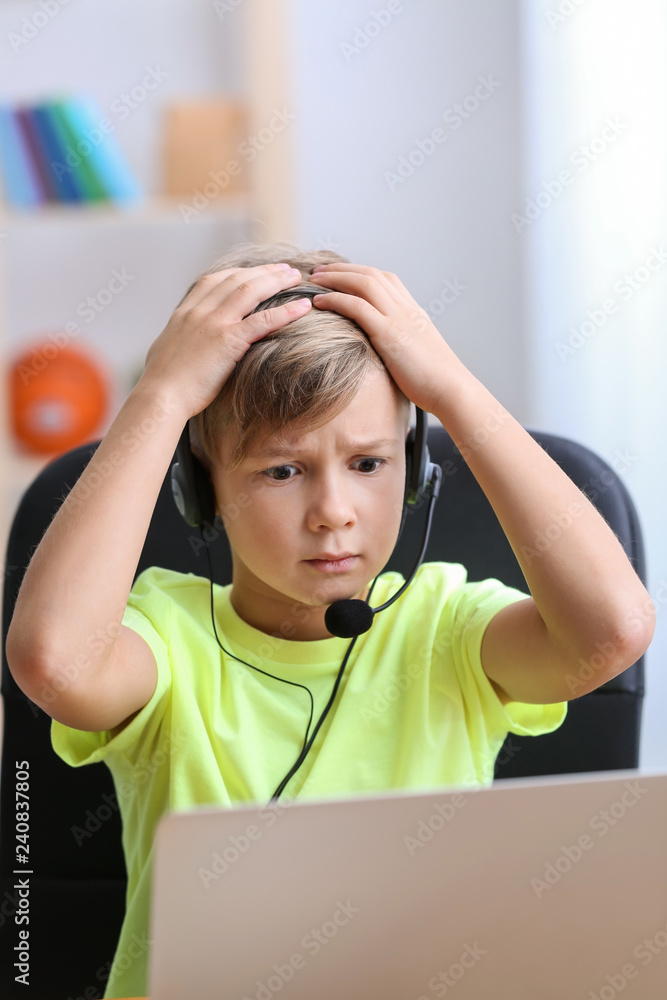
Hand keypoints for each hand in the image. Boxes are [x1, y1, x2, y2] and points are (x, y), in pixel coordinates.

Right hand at [142, 263, 311, 419]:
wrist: (160, 397)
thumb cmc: (162, 382)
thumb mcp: (166, 348)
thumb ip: (180, 337)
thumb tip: (182, 338)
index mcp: (185, 312)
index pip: (216, 280)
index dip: (240, 273)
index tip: (257, 272)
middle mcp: (199, 311)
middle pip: (237, 279)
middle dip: (264, 271)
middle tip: (285, 270)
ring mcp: (214, 323)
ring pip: (251, 291)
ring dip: (277, 281)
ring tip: (297, 278)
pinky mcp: (228, 341)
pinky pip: (262, 320)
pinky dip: (285, 311)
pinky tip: (302, 307)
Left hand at [309, 263, 451, 412]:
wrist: (451, 389)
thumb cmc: (434, 380)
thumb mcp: (417, 354)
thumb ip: (401, 344)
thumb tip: (386, 351)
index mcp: (413, 311)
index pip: (385, 279)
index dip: (359, 272)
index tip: (339, 275)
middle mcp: (406, 308)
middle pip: (370, 274)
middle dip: (342, 269)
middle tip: (318, 272)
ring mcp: (398, 318)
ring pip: (363, 283)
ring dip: (335, 278)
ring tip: (314, 280)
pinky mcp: (389, 333)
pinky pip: (357, 307)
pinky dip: (336, 299)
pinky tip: (319, 302)